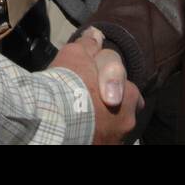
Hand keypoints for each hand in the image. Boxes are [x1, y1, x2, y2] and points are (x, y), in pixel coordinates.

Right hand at [50, 27, 141, 143]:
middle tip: (85, 104)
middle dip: (107, 107)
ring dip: (100, 125)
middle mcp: (128, 120)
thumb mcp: (76, 55)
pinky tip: (77, 133)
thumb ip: (89, 45)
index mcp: (129, 94)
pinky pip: (100, 141)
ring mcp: (116, 140)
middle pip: (120, 112)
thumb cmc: (69, 85)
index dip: (107, 84)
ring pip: (110, 129)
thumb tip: (97, 33)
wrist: (55, 121)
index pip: (126, 89)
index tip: (90, 86)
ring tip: (79, 121)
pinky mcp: (103, 150)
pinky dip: (92, 137)